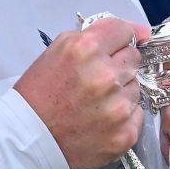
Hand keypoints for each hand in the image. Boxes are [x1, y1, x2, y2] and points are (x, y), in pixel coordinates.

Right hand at [15, 17, 148, 168]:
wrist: (28, 137)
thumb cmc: (40, 92)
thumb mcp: (59, 49)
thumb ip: (99, 33)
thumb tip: (141, 31)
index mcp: (86, 49)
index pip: (124, 31)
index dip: (115, 41)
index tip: (108, 50)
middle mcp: (106, 76)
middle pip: (133, 59)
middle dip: (118, 66)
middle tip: (95, 80)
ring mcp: (118, 107)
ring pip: (136, 87)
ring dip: (120, 92)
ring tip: (95, 103)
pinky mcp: (125, 133)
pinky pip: (137, 114)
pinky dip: (123, 117)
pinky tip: (101, 120)